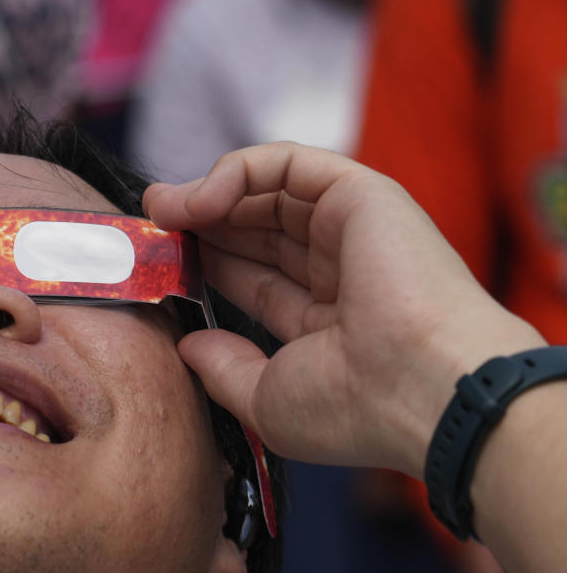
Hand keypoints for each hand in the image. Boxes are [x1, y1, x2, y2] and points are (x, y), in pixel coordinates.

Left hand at [144, 143, 542, 477]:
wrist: (424, 391)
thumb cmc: (355, 409)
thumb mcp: (267, 398)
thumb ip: (223, 369)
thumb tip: (188, 346)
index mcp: (328, 320)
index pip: (254, 280)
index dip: (204, 266)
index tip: (156, 265)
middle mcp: (342, 270)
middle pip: (256, 231)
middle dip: (197, 225)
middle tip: (148, 225)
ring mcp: (353, 230)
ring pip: (267, 192)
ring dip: (206, 194)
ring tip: (160, 208)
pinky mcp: (361, 194)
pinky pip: (289, 163)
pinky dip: (238, 171)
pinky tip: (199, 199)